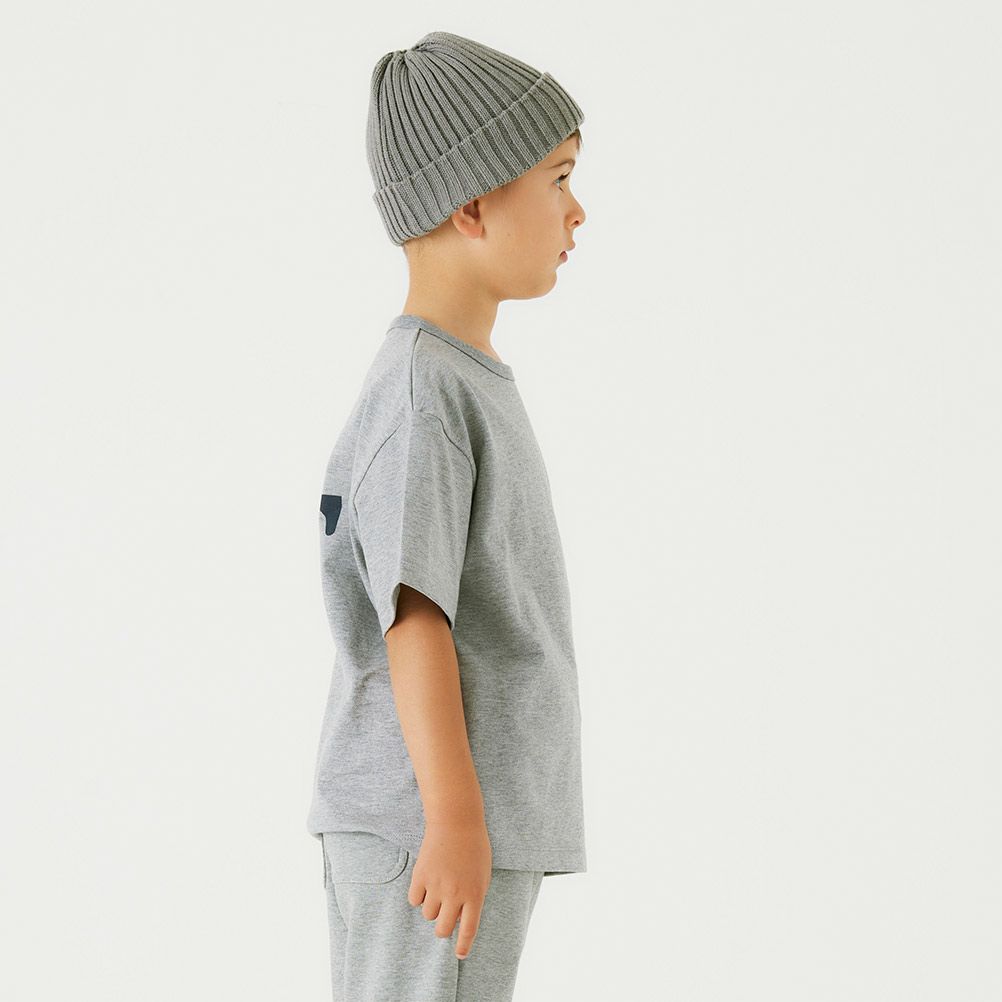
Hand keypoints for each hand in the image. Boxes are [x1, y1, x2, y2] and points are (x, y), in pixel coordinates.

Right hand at [407, 818, 492, 959]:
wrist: (456, 821)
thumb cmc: (474, 847)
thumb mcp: (483, 875)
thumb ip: (474, 898)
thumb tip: (460, 919)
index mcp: (475, 895)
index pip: (468, 931)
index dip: (463, 946)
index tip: (460, 955)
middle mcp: (455, 894)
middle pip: (442, 929)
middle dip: (442, 928)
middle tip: (444, 917)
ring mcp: (436, 886)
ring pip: (427, 915)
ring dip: (431, 907)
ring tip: (437, 889)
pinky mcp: (420, 876)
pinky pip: (414, 900)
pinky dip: (418, 896)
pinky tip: (425, 883)